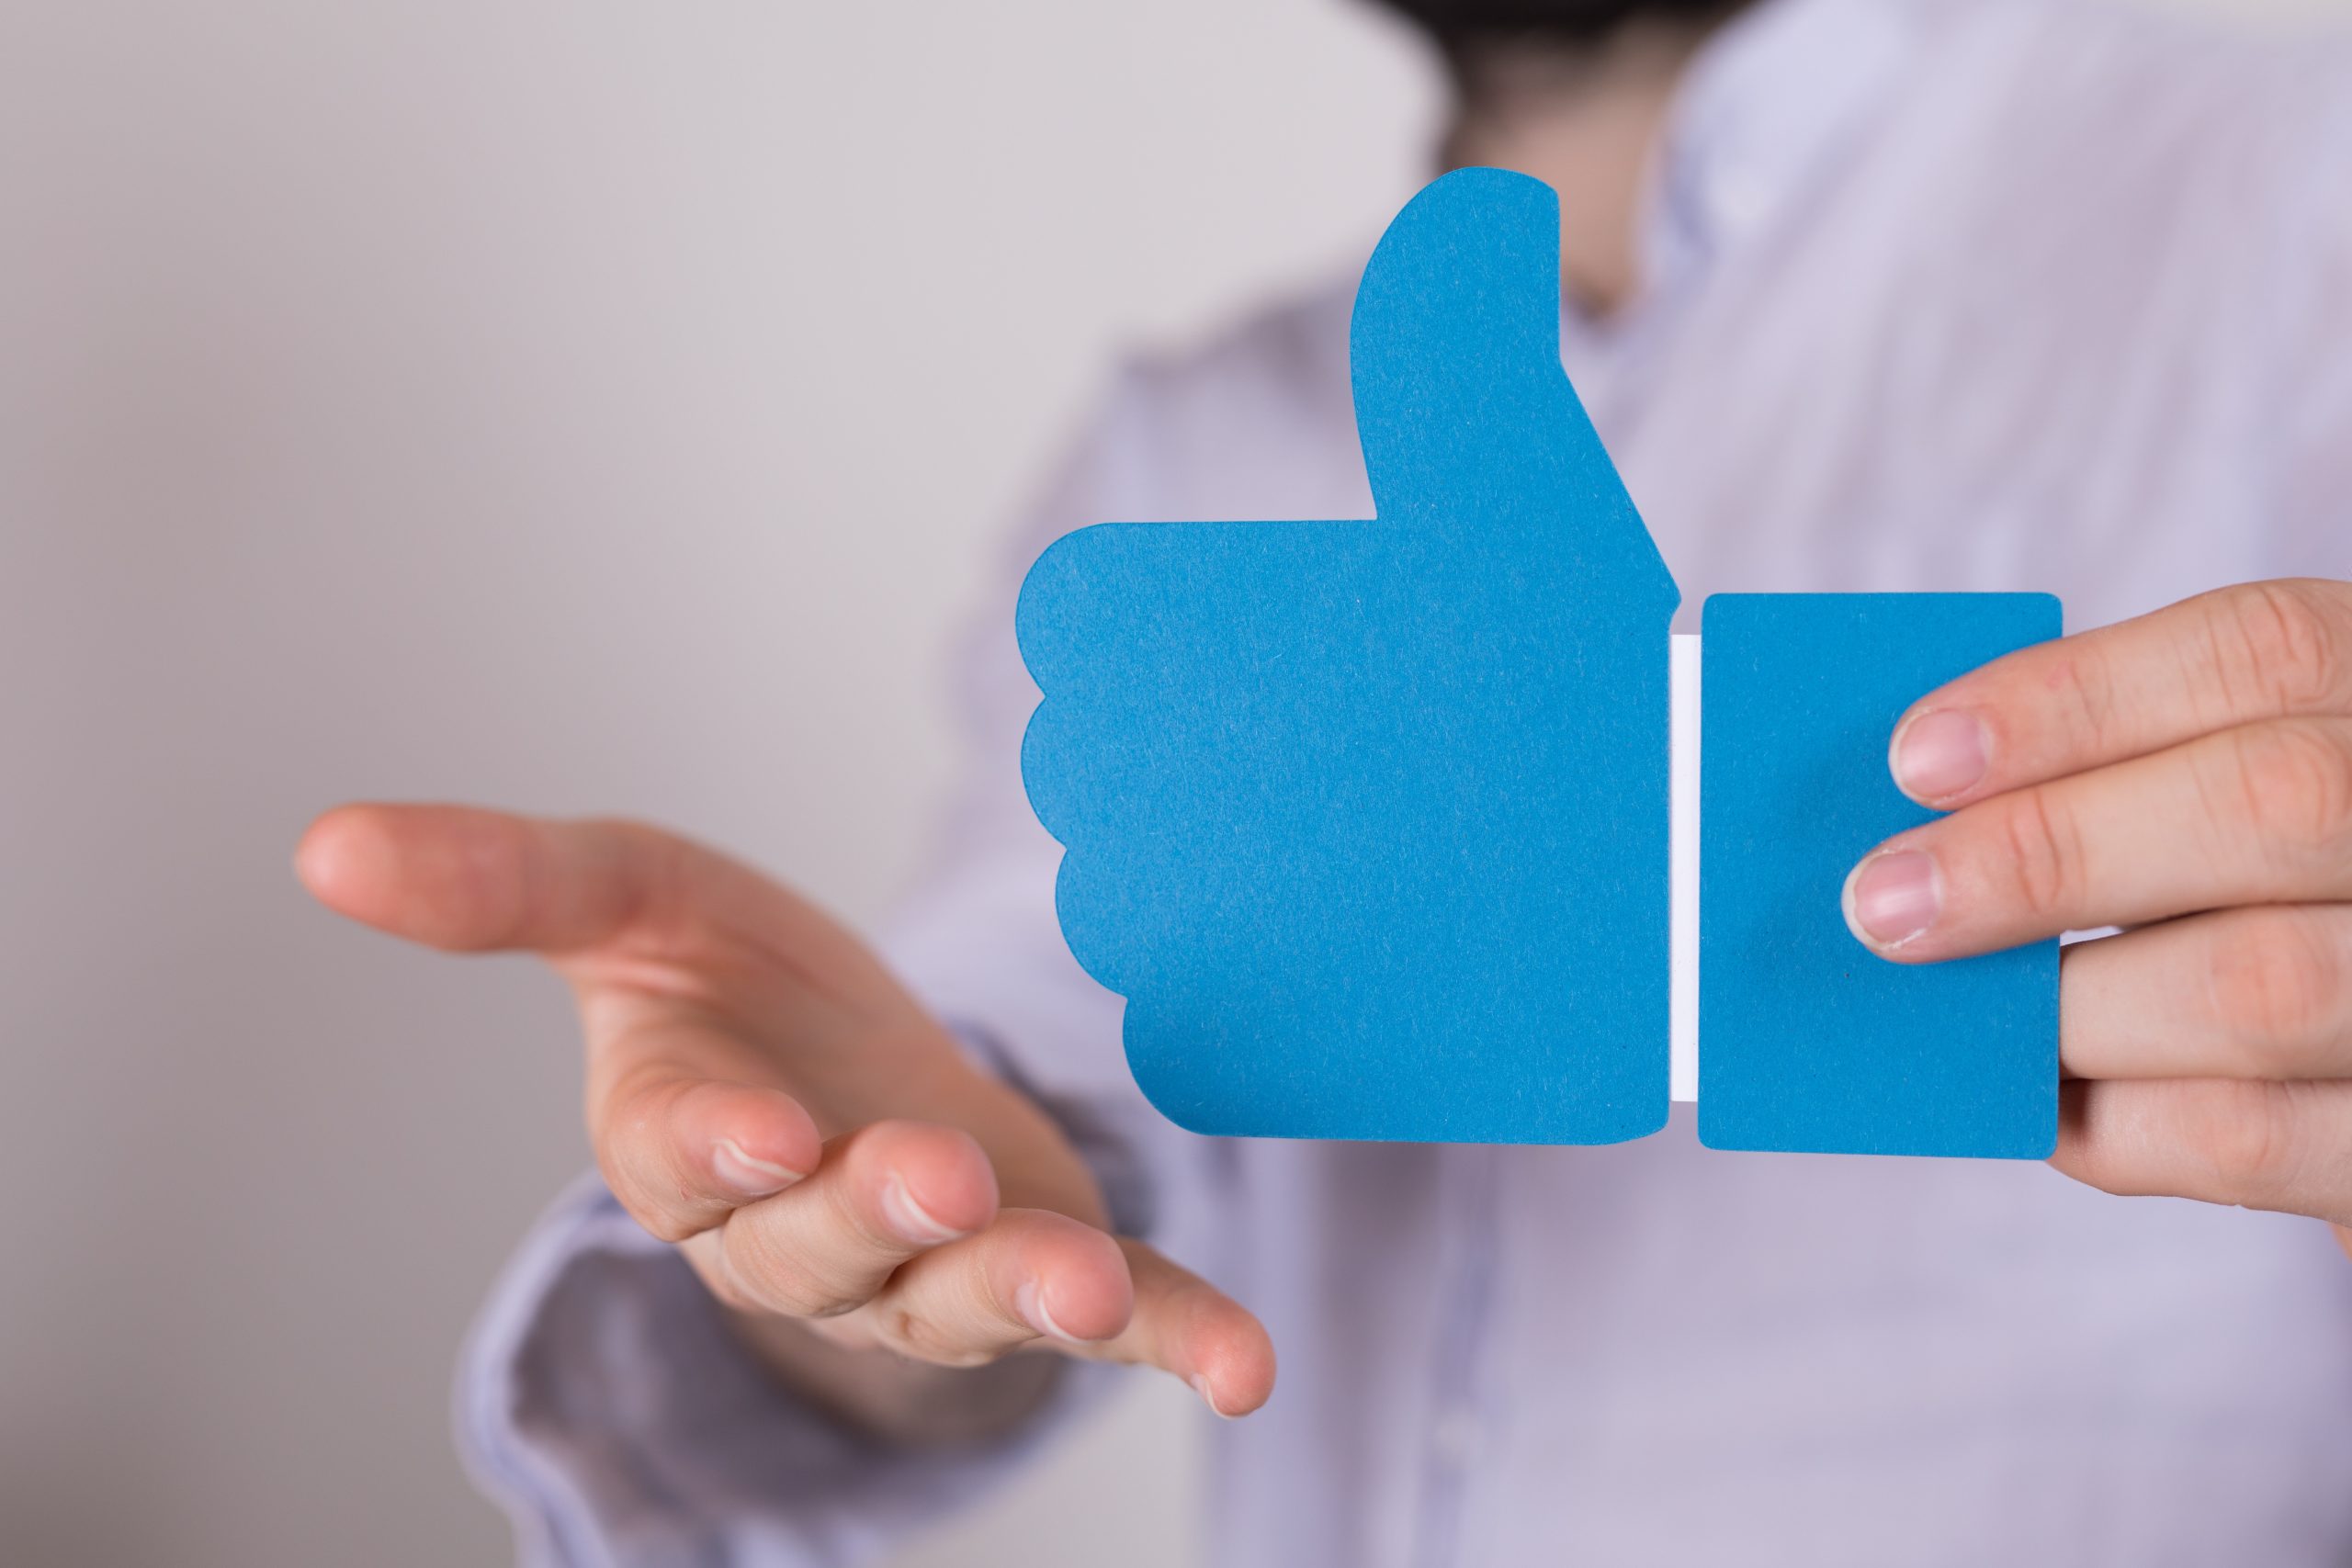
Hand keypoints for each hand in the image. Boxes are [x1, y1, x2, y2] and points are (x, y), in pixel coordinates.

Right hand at [297, 805, 1273, 1437]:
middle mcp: (799, 1230)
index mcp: (689, 1134)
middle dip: (871, 1212)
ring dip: (1018, 1289)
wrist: (849, 1059)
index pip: (682, 1153)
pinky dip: (1176, 1338)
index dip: (713, 1143)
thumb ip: (503, 880)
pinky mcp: (1038, 1258)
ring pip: (958, 1295)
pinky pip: (1114, 1316)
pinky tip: (1246, 1367)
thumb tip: (322, 843)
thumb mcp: (626, 898)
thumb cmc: (733, 985)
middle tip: (921, 1177)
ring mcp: (925, 1263)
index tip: (754, 1126)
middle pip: (823, 1241)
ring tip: (1080, 1283)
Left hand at [1841, 580, 2351, 1256]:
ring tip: (1952, 1008)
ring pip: (2257, 984)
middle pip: (2268, 802)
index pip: (2258, 652)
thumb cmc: (2271, 886)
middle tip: (1883, 905)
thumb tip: (1912, 806)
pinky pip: (2250, 1137)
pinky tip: (2033, 1098)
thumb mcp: (2227, 778)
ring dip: (2065, 1004)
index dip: (2073, 699)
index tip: (1915, 758)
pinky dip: (2110, 1124)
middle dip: (2046, 852)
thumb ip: (2113, 773)